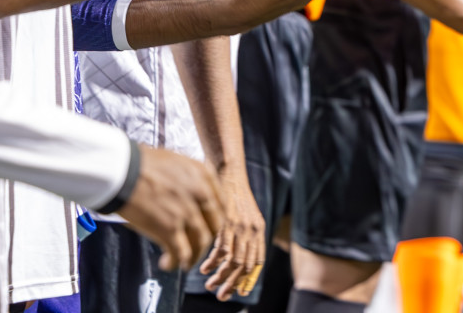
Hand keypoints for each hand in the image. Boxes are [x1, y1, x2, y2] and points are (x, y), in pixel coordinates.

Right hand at [116, 145, 223, 271]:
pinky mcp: (170, 229)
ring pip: (200, 243)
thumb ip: (188, 177)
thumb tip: (188, 194)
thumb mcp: (175, 161)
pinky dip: (175, 262)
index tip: (205, 227)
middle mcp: (201, 193)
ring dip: (193, 255)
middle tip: (195, 245)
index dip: (213, 219)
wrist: (122, 170)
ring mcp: (187, 212)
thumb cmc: (141, 163)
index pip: (220, 204)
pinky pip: (181, 253)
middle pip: (213, 225)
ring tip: (183, 261)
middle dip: (205, 238)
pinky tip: (167, 264)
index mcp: (203, 174)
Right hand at [198, 167, 266, 299]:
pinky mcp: (227, 221)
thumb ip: (241, 230)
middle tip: (221, 295)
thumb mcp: (243, 211)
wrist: (228, 166)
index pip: (257, 262)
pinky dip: (213, 263)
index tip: (240, 293)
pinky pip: (222, 250)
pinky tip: (204, 268)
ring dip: (221, 277)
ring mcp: (240, 225)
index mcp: (258, 227)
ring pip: (234, 262)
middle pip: (246, 266)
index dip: (249, 279)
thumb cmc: (231, 188)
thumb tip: (231, 253)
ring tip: (210, 285)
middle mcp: (253, 228)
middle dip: (233, 284)